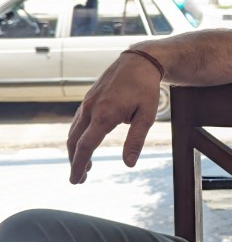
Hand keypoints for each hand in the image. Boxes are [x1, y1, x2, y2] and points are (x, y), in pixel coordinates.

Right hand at [67, 51, 161, 183]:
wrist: (139, 61)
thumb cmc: (145, 88)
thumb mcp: (147, 116)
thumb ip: (136, 140)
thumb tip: (128, 164)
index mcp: (104, 115)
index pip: (85, 146)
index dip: (78, 165)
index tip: (75, 180)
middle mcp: (91, 108)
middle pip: (74, 141)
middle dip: (75, 162)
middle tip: (80, 179)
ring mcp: (88, 102)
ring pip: (74, 132)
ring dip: (76, 151)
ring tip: (85, 167)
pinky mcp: (89, 99)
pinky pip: (78, 121)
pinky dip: (79, 137)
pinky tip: (87, 144)